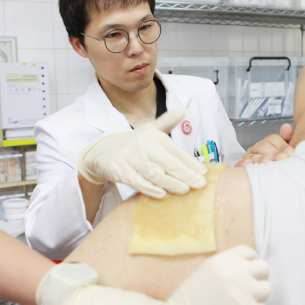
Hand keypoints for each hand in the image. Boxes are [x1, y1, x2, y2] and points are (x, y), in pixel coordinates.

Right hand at [77, 108, 206, 198]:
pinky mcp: (119, 169)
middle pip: (168, 162)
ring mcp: (130, 157)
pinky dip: (150, 189)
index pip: (176, 151)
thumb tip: (182, 111)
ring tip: (185, 190)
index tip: (204, 173)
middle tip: (200, 184)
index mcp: (153, 136)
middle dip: (186, 174)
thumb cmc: (132, 143)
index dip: (191, 163)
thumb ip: (166, 122)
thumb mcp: (148, 130)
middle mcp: (143, 144)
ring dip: (171, 183)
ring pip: (155, 173)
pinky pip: (137, 181)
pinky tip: (162, 194)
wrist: (101, 152)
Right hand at [137, 245, 269, 304]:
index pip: (249, 253)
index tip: (248, 272)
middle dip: (258, 279)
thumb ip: (226, 268)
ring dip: (257, 298)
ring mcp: (241, 293)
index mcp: (222, 261)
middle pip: (264, 268)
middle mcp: (233, 273)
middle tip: (247, 290)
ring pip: (266, 290)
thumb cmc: (187, 303)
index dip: (251, 263)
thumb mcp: (204, 273)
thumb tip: (247, 269)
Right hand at [235, 123, 293, 166]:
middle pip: (263, 145)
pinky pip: (240, 162)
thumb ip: (286, 139)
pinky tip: (250, 164)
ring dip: (261, 158)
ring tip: (269, 161)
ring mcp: (249, 156)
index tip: (290, 151)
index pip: (273, 139)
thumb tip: (286, 126)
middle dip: (273, 152)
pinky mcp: (241, 165)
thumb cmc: (278, 164)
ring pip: (254, 154)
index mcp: (268, 143)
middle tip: (281, 158)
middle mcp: (258, 148)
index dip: (282, 145)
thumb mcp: (284, 152)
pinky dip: (244, 163)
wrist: (266, 179)